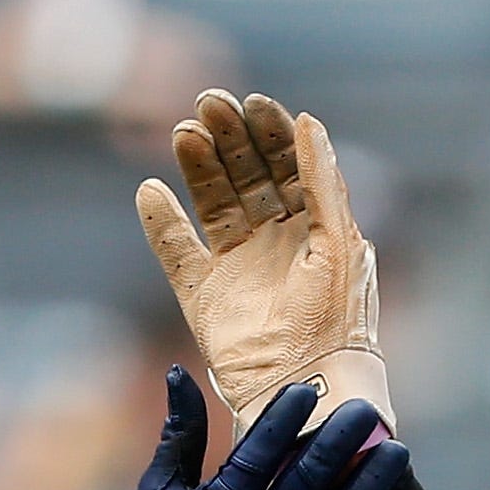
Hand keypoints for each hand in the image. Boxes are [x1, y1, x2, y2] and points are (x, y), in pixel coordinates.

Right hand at [135, 90, 392, 433]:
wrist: (306, 388)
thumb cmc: (336, 321)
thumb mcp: (339, 242)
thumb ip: (322, 182)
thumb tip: (310, 122)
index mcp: (314, 226)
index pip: (288, 164)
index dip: (270, 131)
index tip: (251, 101)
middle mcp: (275, 241)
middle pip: (246, 174)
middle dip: (229, 138)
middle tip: (209, 103)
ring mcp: (238, 267)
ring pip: (212, 203)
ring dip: (198, 167)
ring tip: (183, 133)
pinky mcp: (204, 297)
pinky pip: (176, 252)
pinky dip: (161, 222)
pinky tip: (151, 192)